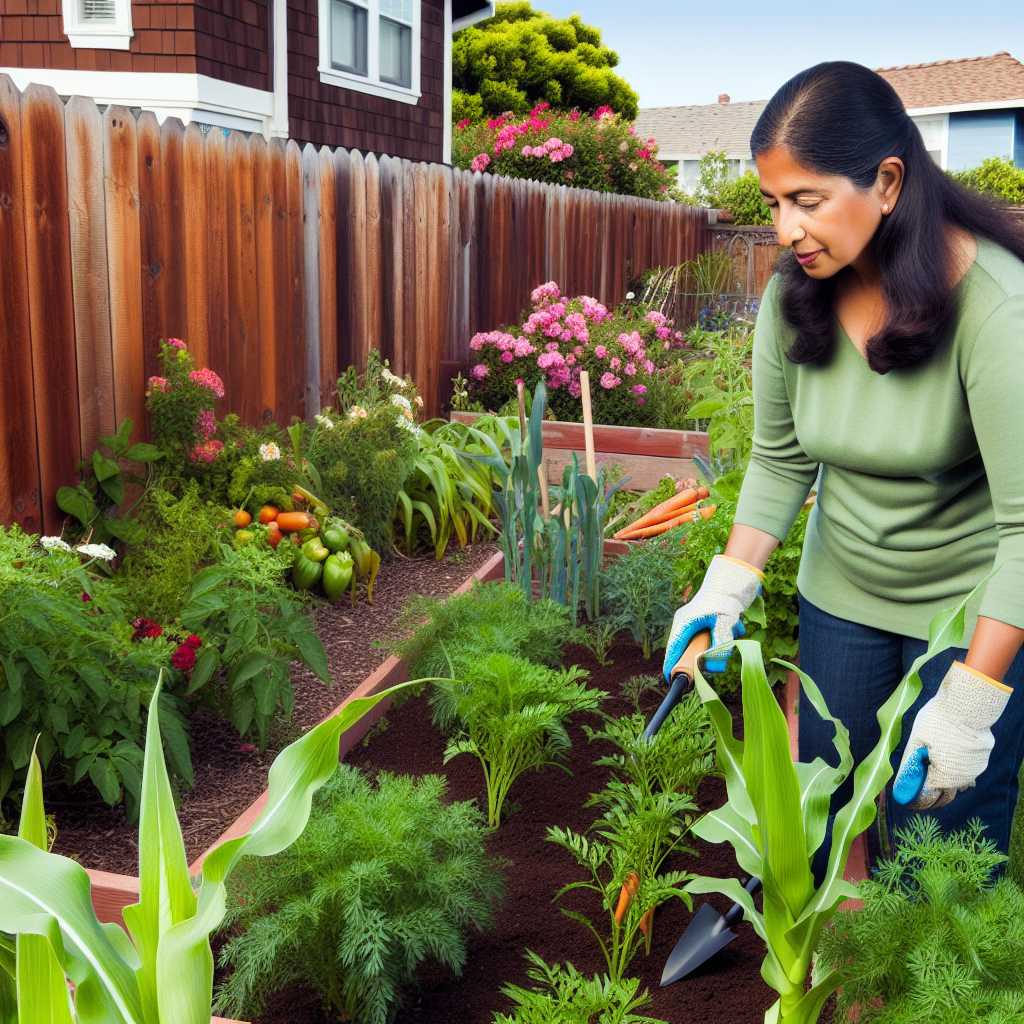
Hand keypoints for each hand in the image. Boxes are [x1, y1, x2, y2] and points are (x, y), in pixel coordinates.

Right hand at [662, 555, 762, 680]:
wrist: (732, 580)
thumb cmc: (725, 600)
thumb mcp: (724, 623)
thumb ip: (720, 645)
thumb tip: (715, 668)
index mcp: (683, 623)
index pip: (673, 650)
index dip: (672, 666)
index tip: (674, 681)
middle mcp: (685, 624)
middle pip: (686, 650)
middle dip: (700, 658)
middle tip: (711, 664)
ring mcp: (694, 623)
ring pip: (702, 645)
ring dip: (718, 645)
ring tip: (732, 630)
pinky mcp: (704, 623)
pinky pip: (711, 638)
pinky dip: (724, 638)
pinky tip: (735, 625)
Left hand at [895, 661, 1012, 809]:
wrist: (968, 705)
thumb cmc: (938, 721)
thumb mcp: (916, 741)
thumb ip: (910, 764)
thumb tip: (901, 783)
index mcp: (943, 777)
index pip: (928, 797)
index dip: (915, 799)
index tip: (907, 800)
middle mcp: (963, 779)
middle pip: (946, 794)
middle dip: (932, 796)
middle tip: (919, 791)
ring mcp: (975, 770)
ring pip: (959, 782)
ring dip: (946, 780)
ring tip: (932, 772)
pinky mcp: (982, 759)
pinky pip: (968, 770)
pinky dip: (957, 768)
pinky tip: (949, 758)